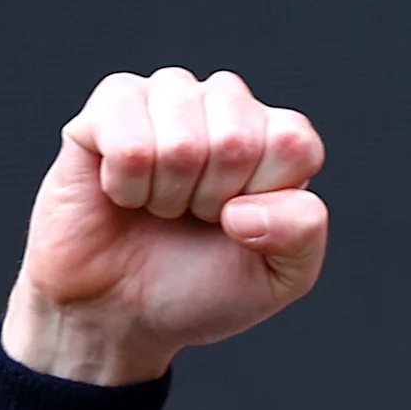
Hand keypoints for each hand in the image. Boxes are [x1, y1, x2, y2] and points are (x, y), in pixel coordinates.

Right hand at [1, 69, 328, 385]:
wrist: (122, 311)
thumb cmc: (202, 285)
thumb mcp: (282, 276)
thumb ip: (302, 232)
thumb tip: (247, 207)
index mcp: (277, 136)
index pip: (293, 142)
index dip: (263, 198)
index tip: (242, 223)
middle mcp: (225, 105)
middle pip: (238, 138)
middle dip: (212, 198)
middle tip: (194, 215)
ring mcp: (166, 98)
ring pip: (182, 141)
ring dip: (168, 193)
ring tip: (160, 204)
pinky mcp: (108, 106)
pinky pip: (127, 140)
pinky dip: (125, 185)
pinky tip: (123, 192)